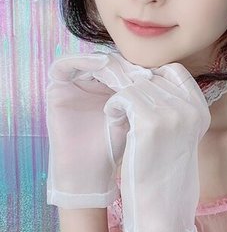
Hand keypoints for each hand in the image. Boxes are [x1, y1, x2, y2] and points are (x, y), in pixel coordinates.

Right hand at [45, 51, 150, 207]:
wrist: (88, 171)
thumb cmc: (114, 147)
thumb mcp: (133, 116)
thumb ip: (142, 95)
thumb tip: (165, 72)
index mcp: (109, 89)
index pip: (124, 68)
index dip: (138, 69)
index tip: (156, 75)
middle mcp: (90, 84)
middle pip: (108, 62)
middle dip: (125, 66)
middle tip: (141, 73)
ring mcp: (72, 84)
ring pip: (90, 61)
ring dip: (109, 63)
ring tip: (125, 72)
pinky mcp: (55, 87)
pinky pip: (65, 64)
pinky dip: (83, 60)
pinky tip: (102, 65)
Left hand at [104, 63, 211, 231]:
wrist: (161, 208)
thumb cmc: (165, 171)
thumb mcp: (180, 133)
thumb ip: (173, 104)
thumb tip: (151, 75)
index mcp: (200, 109)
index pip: (175, 71)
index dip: (151, 77)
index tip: (138, 93)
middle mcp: (190, 109)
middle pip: (151, 77)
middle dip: (132, 88)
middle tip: (124, 109)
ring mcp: (171, 115)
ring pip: (134, 86)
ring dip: (121, 99)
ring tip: (120, 119)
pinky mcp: (148, 123)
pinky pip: (122, 98)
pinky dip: (112, 108)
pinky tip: (114, 122)